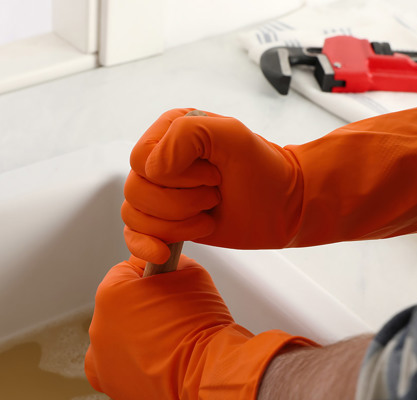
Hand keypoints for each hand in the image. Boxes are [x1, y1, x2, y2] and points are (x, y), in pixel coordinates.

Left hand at [84, 254, 313, 399]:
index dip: (149, 280)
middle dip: (140, 312)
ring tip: (165, 348)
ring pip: (114, 339)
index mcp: (111, 292)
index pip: (125, 274)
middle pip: (118, 309)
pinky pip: (112, 367)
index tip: (167, 292)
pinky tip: (150, 367)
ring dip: (133, 339)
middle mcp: (98, 324)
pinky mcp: (107, 383)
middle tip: (171, 322)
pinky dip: (127, 366)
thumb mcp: (189, 273)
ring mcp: (99, 357)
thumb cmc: (202, 323)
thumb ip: (165, 262)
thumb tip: (158, 262)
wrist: (208, 374)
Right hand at [123, 108, 302, 262]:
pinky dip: (144, 246)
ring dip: (175, 224)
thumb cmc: (264, 170)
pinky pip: (132, 235)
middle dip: (178, 202)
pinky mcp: (163, 222)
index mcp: (170, 131)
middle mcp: (159, 160)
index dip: (175, 175)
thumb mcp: (232, 135)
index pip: (141, 158)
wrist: (283, 207)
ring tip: (208, 216)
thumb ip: (188, 134)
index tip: (213, 176)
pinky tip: (163, 251)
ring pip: (134, 215)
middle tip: (214, 196)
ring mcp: (159, 193)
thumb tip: (153, 169)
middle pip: (135, 190)